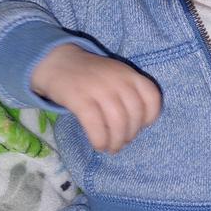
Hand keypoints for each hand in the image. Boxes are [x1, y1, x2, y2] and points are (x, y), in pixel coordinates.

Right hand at [31, 44, 161, 152]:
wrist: (58, 62)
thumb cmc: (91, 75)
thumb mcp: (116, 76)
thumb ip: (129, 94)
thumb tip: (136, 128)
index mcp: (129, 74)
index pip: (152, 97)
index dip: (151, 116)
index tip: (142, 126)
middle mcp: (117, 80)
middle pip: (134, 115)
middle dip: (131, 134)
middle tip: (123, 142)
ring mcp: (98, 88)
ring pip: (117, 122)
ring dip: (116, 141)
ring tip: (112, 148)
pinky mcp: (79, 98)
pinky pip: (95, 125)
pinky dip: (100, 140)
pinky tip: (98, 145)